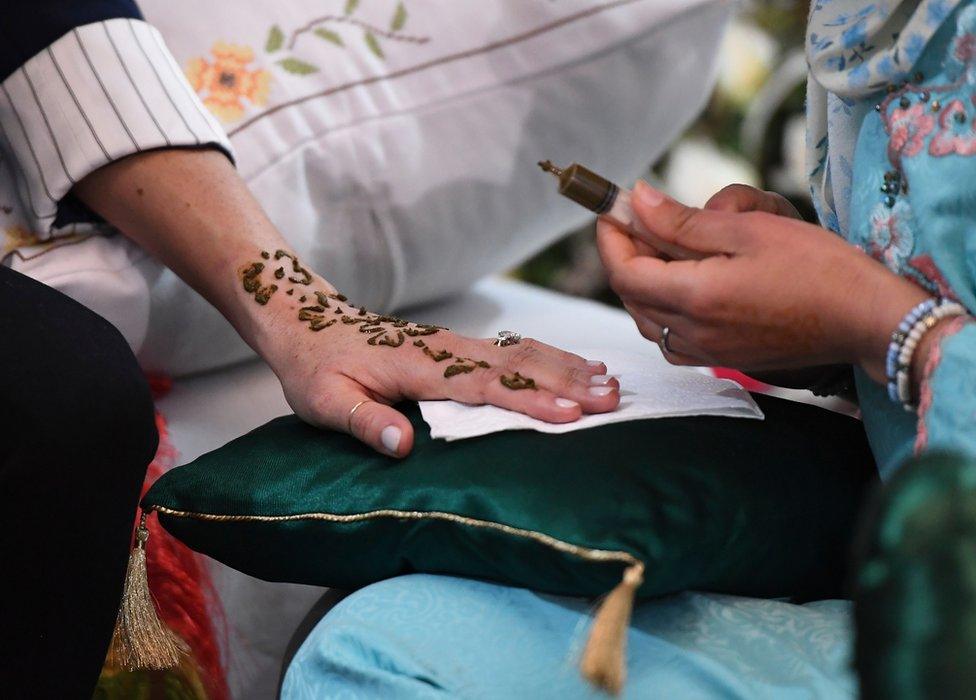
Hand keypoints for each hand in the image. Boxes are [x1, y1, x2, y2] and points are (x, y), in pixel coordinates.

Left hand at [246, 258, 618, 457]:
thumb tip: (402, 445)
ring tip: (611, 382)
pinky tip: (577, 365)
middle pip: (518, 363)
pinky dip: (552, 356)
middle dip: (568, 381)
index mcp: (419, 367)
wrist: (306, 320)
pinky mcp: (458, 346)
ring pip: (522, 350)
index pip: (484, 386)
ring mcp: (456, 344)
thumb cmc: (314, 366)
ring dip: (568, 366)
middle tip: (613, 399)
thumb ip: (364, 421)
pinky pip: (514, 348)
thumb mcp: (324, 401)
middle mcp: (447, 350)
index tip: (571, 413)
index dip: (529, 400)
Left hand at [597, 181, 929, 380]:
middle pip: (631, 296)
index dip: (610, 238)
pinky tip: (683, 287)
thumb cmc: (817, 267)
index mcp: (694, 297)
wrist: (864, 319)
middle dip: (625, 256)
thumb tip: (635, 202)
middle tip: (636, 222)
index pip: (624, 271)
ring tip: (658, 249)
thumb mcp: (747, 230)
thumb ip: (681, 221)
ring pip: (647, 321)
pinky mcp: (724, 360)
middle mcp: (692, 333)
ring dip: (641, 284)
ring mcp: (707, 352)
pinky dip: (663, 311)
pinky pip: (672, 339)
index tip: (611, 209)